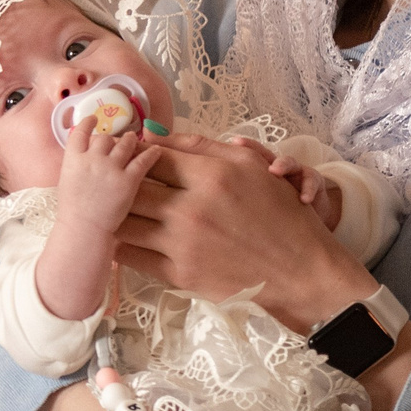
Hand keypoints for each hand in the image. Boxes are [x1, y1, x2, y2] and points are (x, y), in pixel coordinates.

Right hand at [54, 117, 162, 234]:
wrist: (83, 228)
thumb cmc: (72, 211)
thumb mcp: (66, 182)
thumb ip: (76, 166)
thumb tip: (86, 158)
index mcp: (73, 159)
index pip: (80, 133)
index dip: (87, 124)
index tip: (92, 120)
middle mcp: (92, 158)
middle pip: (105, 138)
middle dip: (111, 138)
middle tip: (118, 138)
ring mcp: (111, 168)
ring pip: (125, 144)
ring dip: (131, 140)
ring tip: (134, 139)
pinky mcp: (129, 179)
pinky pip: (143, 160)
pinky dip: (152, 153)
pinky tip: (157, 151)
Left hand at [117, 135, 371, 331]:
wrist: (301, 272)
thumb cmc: (280, 214)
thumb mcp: (250, 166)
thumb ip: (200, 146)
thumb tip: (151, 135)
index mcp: (211, 177)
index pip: (151, 158)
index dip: (133, 156)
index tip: (125, 157)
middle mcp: (192, 210)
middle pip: (130, 188)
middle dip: (116, 183)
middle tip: (109, 182)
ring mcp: (183, 244)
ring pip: (123, 222)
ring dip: (114, 213)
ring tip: (111, 208)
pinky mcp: (180, 274)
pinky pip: (131, 255)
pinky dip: (122, 244)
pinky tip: (124, 236)